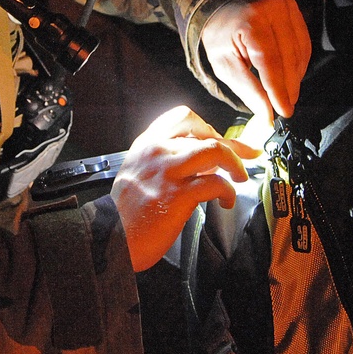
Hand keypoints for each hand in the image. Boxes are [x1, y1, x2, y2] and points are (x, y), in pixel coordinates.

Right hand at [110, 106, 257, 271]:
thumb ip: (164, 161)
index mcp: (147, 144)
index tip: (220, 139)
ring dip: (235, 162)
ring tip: (239, 176)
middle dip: (231, 147)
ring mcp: (168, 172)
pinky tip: (227, 201)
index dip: (208, 127)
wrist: (109, 237)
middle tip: (243, 158)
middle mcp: (157, 151)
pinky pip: (215, 184)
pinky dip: (229, 192)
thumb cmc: (125, 211)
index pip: (183, 117)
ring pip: (215, 150)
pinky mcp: (178, 196)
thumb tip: (202, 163)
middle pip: (205, 133)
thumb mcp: (138, 172)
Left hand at [200, 0, 310, 124]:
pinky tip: (291, 77)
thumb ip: (247, 88)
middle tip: (285, 108)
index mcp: (251, 21)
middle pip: (289, 58)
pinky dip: (299, 65)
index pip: (270, 61)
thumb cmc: (221, 34)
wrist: (222, 4)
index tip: (283, 111)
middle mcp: (272, 9)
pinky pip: (304, 45)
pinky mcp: (294, 11)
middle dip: (288, 88)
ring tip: (286, 95)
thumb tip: (267, 113)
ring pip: (300, 53)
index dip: (278, 90)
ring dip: (295, 79)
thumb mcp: (223, 63)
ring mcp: (286, 7)